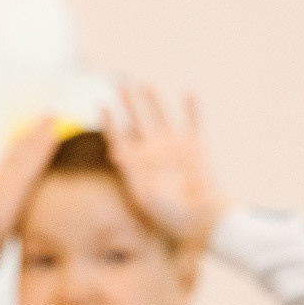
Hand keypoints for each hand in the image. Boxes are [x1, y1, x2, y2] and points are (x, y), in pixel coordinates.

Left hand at [0, 119, 60, 282]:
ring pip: (15, 158)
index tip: (55, 130)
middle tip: (54, 117)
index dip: (39, 149)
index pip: (22, 168)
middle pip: (18, 157)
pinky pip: (13, 165)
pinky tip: (31, 149)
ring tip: (46, 125)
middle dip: (36, 137)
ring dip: (30, 140)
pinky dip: (25, 152)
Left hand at [103, 85, 227, 246]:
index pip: (119, 137)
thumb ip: (131, 173)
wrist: (201, 219)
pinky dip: (191, 108)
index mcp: (137, 163)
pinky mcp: (195, 145)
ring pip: (162, 117)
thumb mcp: (145, 196)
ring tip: (146, 85)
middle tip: (121, 87)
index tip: (102, 106)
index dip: (110, 122)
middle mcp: (154, 150)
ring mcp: (174, 146)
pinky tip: (189, 93)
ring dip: (155, 101)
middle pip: (138, 121)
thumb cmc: (170, 214)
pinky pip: (193, 122)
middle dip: (129, 104)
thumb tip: (116, 152)